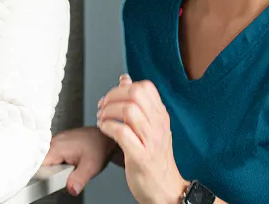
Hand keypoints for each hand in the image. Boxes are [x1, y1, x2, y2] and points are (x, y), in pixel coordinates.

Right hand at [43, 126, 118, 195]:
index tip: (45, 180)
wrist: (103, 137)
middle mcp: (54, 141)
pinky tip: (64, 164)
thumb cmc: (98, 147)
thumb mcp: (90, 166)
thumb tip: (71, 189)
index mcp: (57, 147)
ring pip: (45, 157)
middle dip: (47, 171)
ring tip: (64, 170)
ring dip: (51, 166)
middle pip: (40, 160)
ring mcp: (56, 140)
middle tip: (60, 175)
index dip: (40, 173)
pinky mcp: (58, 142)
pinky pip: (50, 153)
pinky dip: (54, 161)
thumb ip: (78, 178)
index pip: (38, 162)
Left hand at [97, 75, 187, 203]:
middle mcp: (158, 125)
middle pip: (135, 94)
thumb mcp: (149, 126)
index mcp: (160, 116)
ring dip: (108, 111)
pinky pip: (122, 132)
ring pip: (129, 110)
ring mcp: (151, 141)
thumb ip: (137, 103)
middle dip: (113, 96)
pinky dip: (108, 127)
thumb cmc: (154, 158)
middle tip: (103, 106)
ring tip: (102, 119)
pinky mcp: (141, 156)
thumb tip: (125, 79)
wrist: (166, 190)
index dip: (123, 87)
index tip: (112, 97)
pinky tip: (104, 130)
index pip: (145, 87)